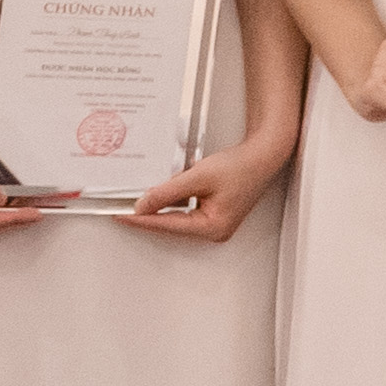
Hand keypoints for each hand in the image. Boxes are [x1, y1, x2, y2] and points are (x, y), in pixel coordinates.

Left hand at [113, 130, 291, 241]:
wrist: (265, 154)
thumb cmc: (242, 166)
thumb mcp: (198, 177)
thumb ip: (167, 193)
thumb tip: (142, 205)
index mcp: (212, 228)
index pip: (166, 225)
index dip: (140, 219)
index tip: (120, 216)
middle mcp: (214, 231)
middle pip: (171, 224)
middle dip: (150, 214)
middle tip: (122, 208)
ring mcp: (215, 223)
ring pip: (177, 216)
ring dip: (162, 206)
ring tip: (143, 198)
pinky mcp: (215, 213)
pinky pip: (186, 210)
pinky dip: (174, 201)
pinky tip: (164, 193)